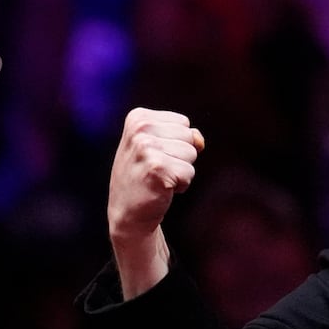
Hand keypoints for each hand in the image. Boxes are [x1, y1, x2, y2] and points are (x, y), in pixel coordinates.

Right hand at [107, 108, 204, 297]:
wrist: (128, 212)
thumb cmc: (145, 175)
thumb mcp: (158, 146)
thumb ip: (184, 135)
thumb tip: (199, 140)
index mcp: (138, 117)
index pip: (183, 123)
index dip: (176, 143)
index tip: (154, 155)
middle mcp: (140, 129)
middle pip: (190, 137)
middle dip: (180, 156)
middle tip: (157, 169)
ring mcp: (146, 148)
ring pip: (192, 154)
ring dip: (181, 170)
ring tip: (159, 177)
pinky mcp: (156, 168)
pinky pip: (189, 172)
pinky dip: (181, 184)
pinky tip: (161, 188)